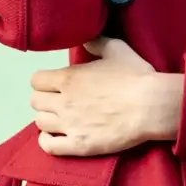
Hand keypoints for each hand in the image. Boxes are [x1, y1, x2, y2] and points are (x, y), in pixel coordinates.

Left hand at [29, 37, 184, 156]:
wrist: (150, 106)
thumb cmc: (135, 75)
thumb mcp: (116, 49)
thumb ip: (96, 42)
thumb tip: (84, 38)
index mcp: (69, 77)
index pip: (37, 80)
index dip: (44, 80)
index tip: (55, 82)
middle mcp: (63, 102)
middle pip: (35, 101)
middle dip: (44, 98)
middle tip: (58, 99)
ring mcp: (69, 126)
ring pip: (40, 122)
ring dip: (47, 118)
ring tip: (59, 117)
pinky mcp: (78, 146)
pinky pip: (48, 147)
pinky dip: (47, 141)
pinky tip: (55, 136)